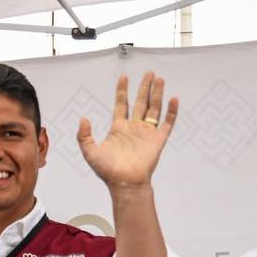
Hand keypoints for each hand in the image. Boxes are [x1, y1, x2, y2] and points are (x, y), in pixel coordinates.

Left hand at [77, 72, 178, 188]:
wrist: (125, 183)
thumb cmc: (108, 171)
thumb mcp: (90, 151)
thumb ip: (84, 135)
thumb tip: (83, 118)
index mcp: (119, 128)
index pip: (122, 105)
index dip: (122, 91)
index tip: (124, 77)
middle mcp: (134, 128)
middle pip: (141, 102)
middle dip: (144, 87)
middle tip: (149, 73)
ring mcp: (147, 133)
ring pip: (154, 109)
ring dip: (157, 94)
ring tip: (160, 79)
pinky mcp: (158, 140)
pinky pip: (167, 123)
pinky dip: (171, 112)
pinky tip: (173, 99)